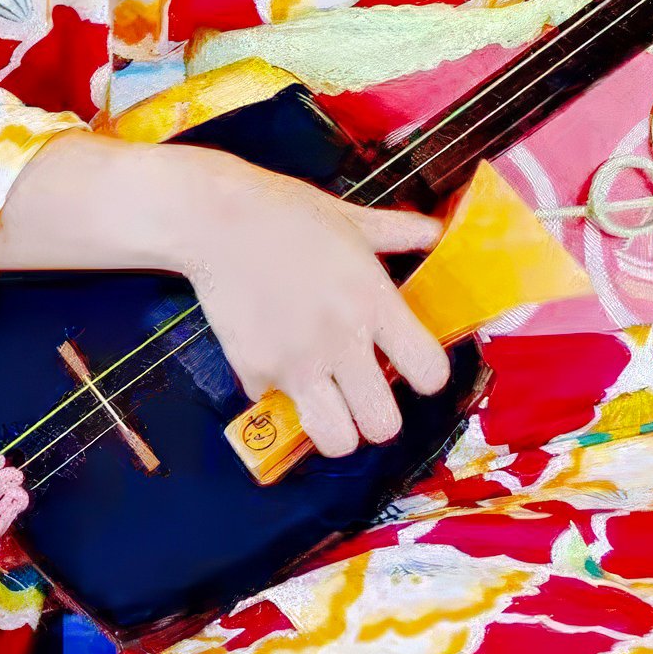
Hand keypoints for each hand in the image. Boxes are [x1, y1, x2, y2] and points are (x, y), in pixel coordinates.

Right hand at [169, 157, 447, 458]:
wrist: (217, 219)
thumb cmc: (289, 213)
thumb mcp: (352, 218)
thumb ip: (398, 232)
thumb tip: (435, 231)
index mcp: (374, 303)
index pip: (428, 372)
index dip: (427, 376)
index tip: (411, 366)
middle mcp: (342, 341)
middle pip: (384, 426)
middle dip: (378, 417)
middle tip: (365, 395)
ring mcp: (297, 363)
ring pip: (336, 441)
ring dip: (336, 427)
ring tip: (329, 403)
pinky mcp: (255, 371)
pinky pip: (275, 404)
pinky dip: (275, 391)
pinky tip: (273, 360)